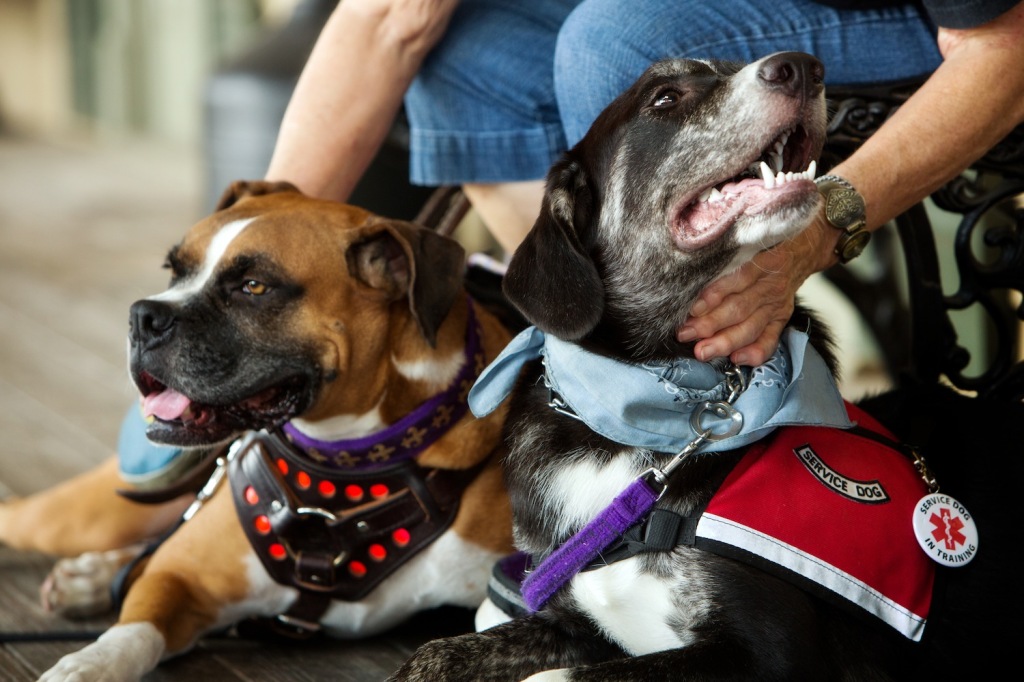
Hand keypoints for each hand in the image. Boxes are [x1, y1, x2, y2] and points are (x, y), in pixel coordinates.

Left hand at [678, 216, 833, 365]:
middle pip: (739, 308)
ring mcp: (776, 304)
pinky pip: (770, 339)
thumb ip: (725, 249)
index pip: (737, 279)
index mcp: (763, 259)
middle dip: (710, 324)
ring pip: (750, 327)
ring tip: (703, 351)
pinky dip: (755, 352)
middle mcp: (770, 284)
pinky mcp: (781, 317)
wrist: (804, 245)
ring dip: (725, 342)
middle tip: (686, 334)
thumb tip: (688, 264)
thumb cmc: (765, 240)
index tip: (692, 308)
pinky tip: (737, 359)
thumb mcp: (748, 235)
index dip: (714, 295)